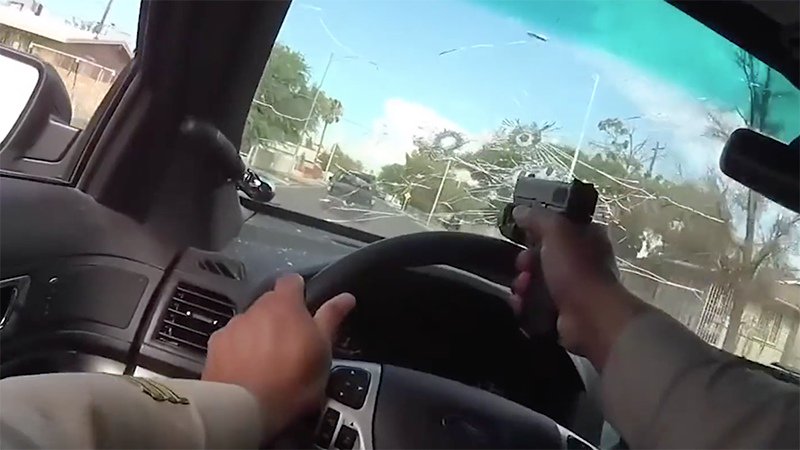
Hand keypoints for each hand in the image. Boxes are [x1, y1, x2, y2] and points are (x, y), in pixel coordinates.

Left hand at [202, 274, 354, 435]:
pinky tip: (246, 370)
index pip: (292, 281)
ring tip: (267, 361)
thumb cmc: (292, 381)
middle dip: (279, 316)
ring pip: (250, 322)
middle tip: (292, 343)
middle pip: (270, 302)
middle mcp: (255, 308)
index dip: (300, 291)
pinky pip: (231, 340)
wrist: (243, 410)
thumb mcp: (323, 351)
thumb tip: (345, 297)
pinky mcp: (215, 346)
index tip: (306, 308)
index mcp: (285, 304)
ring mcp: (232, 326)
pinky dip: (238, 349)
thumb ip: (331, 318)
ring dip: (258, 333)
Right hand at [510, 205, 647, 368]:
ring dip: (522, 284)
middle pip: (543, 256)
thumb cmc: (576, 269)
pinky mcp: (562, 313)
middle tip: (522, 265)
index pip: (559, 228)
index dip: (538, 230)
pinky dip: (525, 304)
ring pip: (537, 281)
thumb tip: (519, 210)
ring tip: (521, 288)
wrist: (589, 317)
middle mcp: (582, 262)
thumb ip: (537, 217)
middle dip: (526, 261)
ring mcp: (573, 289)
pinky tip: (520, 304)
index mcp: (587, 238)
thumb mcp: (556, 231)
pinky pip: (536, 304)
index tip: (524, 235)